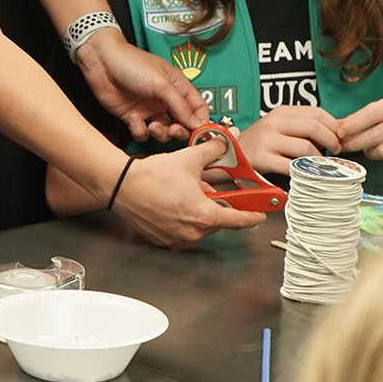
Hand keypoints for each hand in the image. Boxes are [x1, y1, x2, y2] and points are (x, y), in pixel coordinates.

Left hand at [75, 30, 206, 139]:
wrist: (102, 62)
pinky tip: (133, 119)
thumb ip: (180, 105)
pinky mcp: (133, 117)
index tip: (200, 133)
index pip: (198, 109)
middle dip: (180, 131)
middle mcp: (165, 100)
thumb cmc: (132, 64)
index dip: (201, 122)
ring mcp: (149, 110)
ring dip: (160, 134)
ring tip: (153, 126)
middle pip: (182, 124)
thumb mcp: (161, 83)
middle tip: (174, 130)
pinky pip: (142, 133)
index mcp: (178, 87)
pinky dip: (140, 130)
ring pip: (163, 133)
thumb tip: (198, 124)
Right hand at [115, 142, 266, 246]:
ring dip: (200, 211)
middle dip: (217, 205)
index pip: (239, 221)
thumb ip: (214, 150)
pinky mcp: (164, 240)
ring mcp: (177, 239)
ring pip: (200, 225)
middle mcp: (192, 233)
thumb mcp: (189, 158)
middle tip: (209, 189)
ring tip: (187, 192)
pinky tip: (175, 201)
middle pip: (218, 221)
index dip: (253, 216)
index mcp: (204, 215)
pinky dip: (184, 218)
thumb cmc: (152, 176)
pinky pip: (183, 230)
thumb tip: (227, 141)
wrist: (120, 186)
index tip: (262, 215)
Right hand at [238, 105, 339, 173]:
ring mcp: (267, 140)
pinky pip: (292, 165)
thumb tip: (341, 128)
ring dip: (319, 158)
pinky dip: (304, 171)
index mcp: (282, 112)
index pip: (316, 112)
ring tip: (320, 163)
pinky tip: (307, 173)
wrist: (232, 155)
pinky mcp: (263, 159)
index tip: (340, 137)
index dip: (334, 125)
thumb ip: (307, 126)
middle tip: (335, 150)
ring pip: (306, 146)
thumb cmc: (262, 143)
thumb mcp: (282, 127)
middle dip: (331, 140)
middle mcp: (274, 123)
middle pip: (313, 126)